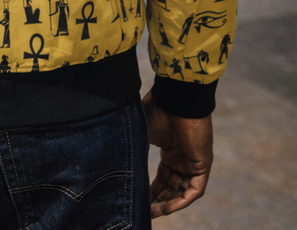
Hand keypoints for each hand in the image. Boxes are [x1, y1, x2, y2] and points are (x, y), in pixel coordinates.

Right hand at [142, 91, 212, 218]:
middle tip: (144, 211)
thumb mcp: (141, 133)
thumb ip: (133, 147)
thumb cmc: (158, 110)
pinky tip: (166, 207)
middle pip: (171, 187)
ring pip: (182, 191)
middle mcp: (182, 157)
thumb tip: (110, 159)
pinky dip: (181, 200)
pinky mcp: (202, 164)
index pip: (162, 177)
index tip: (139, 201)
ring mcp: (193, 161)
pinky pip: (194, 190)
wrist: (176, 99)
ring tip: (152, 212)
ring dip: (168, 204)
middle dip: (158, 200)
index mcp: (170, 149)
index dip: (151, 190)